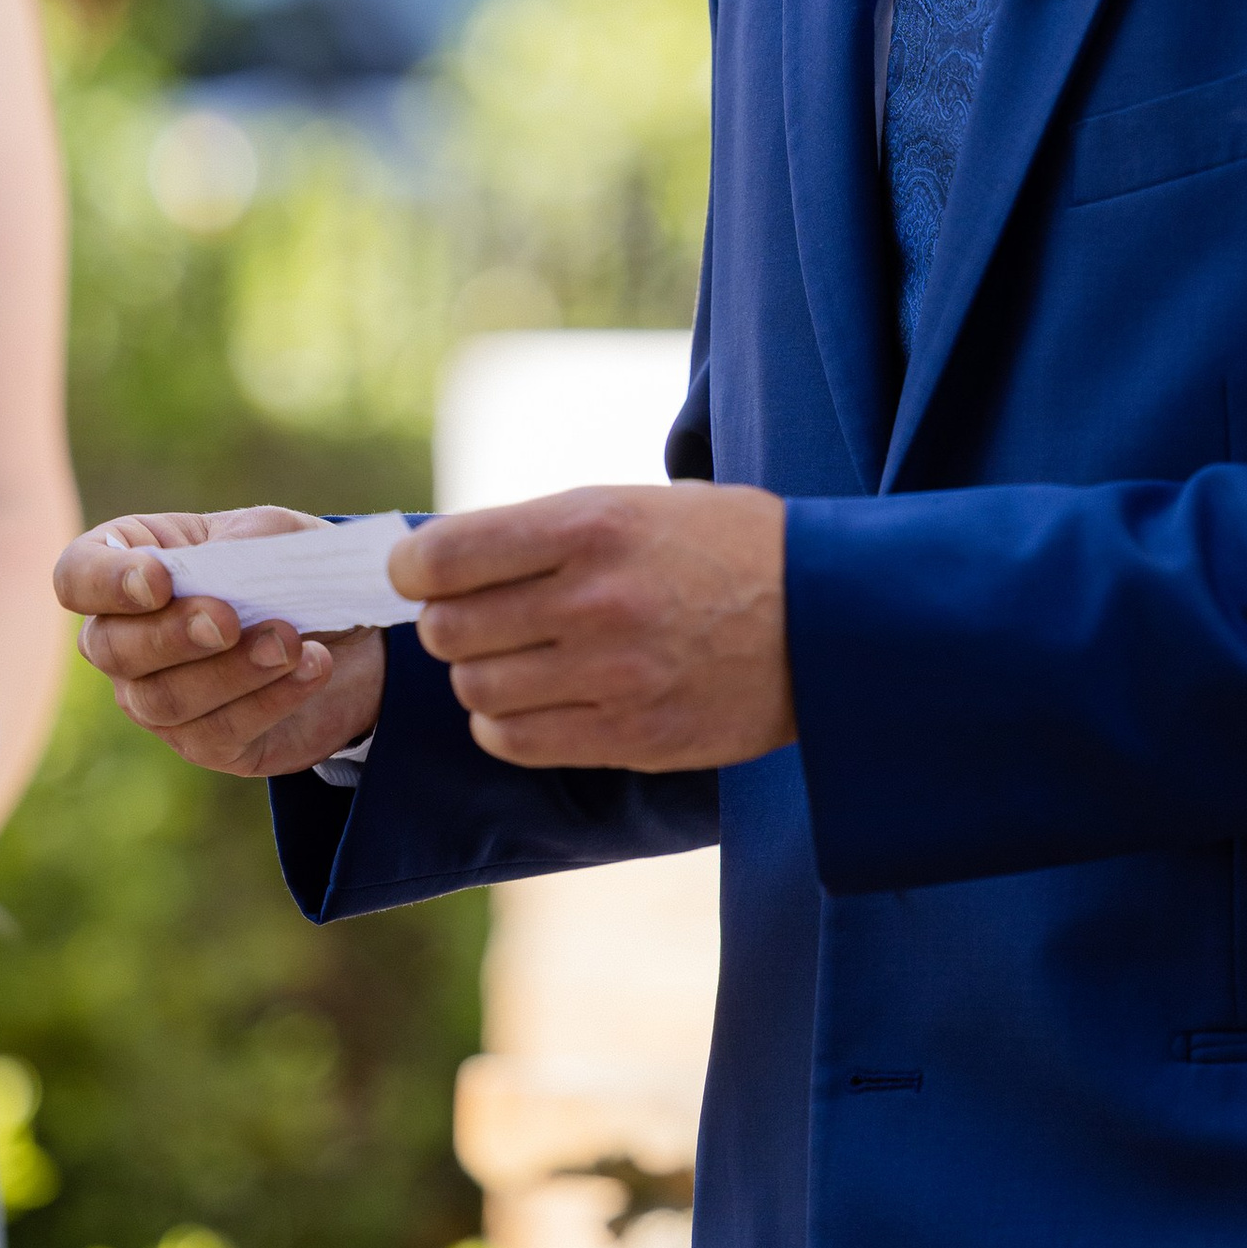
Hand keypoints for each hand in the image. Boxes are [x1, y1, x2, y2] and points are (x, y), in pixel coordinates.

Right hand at [55, 507, 387, 779]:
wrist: (352, 632)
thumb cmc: (288, 569)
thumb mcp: (271, 535)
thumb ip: (236, 546)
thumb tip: (213, 578)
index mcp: (128, 568)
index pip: (77, 578)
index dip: (106, 583)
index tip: (160, 581)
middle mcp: (125, 640)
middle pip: (112, 649)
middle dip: (173, 635)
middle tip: (230, 620)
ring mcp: (157, 699)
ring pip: (164, 700)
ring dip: (231, 670)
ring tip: (289, 642)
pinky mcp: (206, 744)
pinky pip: (218, 731)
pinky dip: (271, 697)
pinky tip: (313, 666)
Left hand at [394, 483, 789, 770]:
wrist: (832, 616)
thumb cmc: (728, 547)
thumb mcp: (637, 504)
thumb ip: (545, 532)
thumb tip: (441, 559)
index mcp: (591, 527)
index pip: (444, 558)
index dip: (414, 570)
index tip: (422, 574)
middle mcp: (594, 602)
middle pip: (450, 630)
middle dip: (452, 623)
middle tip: (481, 617)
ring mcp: (613, 677)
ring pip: (477, 692)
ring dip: (482, 677)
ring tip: (519, 659)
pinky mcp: (631, 739)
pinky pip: (517, 743)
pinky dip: (505, 726)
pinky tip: (535, 703)